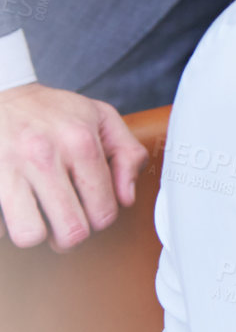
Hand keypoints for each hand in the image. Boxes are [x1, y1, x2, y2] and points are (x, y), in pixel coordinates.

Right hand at [0, 82, 148, 249]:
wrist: (4, 95)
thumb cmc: (55, 111)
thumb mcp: (102, 117)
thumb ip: (128, 153)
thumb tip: (127, 198)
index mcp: (80, 142)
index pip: (103, 212)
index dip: (101, 218)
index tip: (92, 208)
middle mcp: (44, 156)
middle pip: (71, 233)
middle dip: (72, 234)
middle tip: (66, 219)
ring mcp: (8, 169)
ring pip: (30, 236)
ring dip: (36, 232)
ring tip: (39, 216)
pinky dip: (5, 224)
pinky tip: (14, 207)